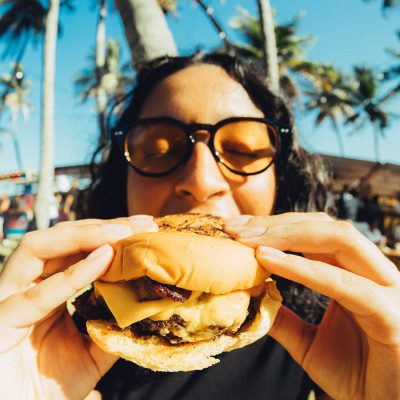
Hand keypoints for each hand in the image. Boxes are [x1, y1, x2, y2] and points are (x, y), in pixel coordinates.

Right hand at [0, 215, 157, 399]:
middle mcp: (26, 286)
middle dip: (104, 227)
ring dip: (85, 235)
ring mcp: (9, 299)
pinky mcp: (0, 319)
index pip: (77, 249)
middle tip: (142, 224)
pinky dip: (73, 273)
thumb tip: (146, 309)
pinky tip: (104, 259)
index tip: (146, 231)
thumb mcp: (91, 354)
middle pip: (62, 239)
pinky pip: (37, 292)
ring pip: (39, 247)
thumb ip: (113, 328)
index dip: (111, 236)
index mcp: (46, 289)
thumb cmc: (45, 389)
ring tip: (122, 232)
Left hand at [225, 213, 399, 399]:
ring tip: (249, 241)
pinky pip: (343, 283)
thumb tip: (250, 296)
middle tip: (235, 229)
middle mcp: (373, 272)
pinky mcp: (390, 314)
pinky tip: (268, 260)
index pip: (315, 233)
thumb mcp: (307, 342)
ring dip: (288, 235)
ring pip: (339, 240)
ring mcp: (386, 289)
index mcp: (355, 273)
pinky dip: (303, 268)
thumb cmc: (355, 375)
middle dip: (277, 223)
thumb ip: (282, 317)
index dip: (275, 226)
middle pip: (325, 226)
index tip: (235, 230)